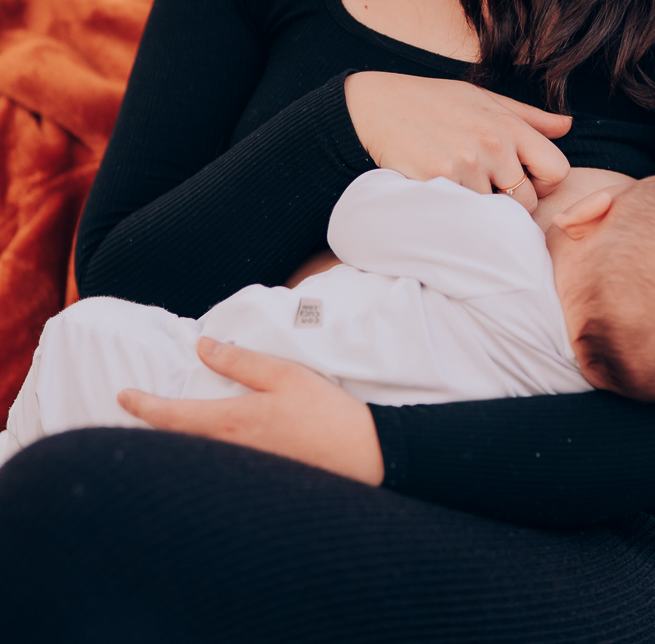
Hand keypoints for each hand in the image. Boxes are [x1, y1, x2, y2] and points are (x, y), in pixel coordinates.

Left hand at [118, 337, 383, 485]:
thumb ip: (240, 361)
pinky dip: (197, 453)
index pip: (173, 417)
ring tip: (161, 424)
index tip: (121, 394)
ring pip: (194, 456)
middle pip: (176, 443)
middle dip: (151, 427)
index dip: (143, 406)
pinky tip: (201, 446)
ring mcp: (242, 470)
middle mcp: (229, 452)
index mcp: (232, 422)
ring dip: (173, 441)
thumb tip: (202, 347)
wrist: (361, 456)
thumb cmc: (324, 411)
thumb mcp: (283, 374)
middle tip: (133, 409)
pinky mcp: (257, 479)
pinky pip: (214, 466)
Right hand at [344, 73, 570, 210]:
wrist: (378, 105)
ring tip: (458, 187)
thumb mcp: (483, 99)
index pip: (557, 170)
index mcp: (509, 124)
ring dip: (479, 208)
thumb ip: (528, 117)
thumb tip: (568, 126)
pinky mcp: (440, 181)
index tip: (522, 181)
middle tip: (483, 189)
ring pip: (495, 214)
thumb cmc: (433, 101)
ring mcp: (467, 164)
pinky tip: (441, 192)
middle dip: (510, 202)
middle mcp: (494, 144)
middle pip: (527, 202)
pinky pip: (464, 215)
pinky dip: (456, 211)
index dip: (543, 183)